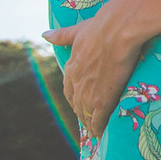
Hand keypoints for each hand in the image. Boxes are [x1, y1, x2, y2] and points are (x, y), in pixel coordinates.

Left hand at [43, 11, 143, 139]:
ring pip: (85, 113)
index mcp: (72, 66)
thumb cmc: (101, 27)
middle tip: (88, 120)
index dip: (75, 97)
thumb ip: (62, 35)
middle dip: (81, 113)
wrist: (116, 30)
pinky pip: (98, 118)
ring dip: (89, 123)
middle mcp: (77, 82)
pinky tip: (101, 133)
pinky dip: (98, 127)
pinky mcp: (102, 99)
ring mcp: (89, 92)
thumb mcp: (78, 30)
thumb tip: (44, 34)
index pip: (69, 88)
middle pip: (76, 104)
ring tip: (95, 131)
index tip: (80, 102)